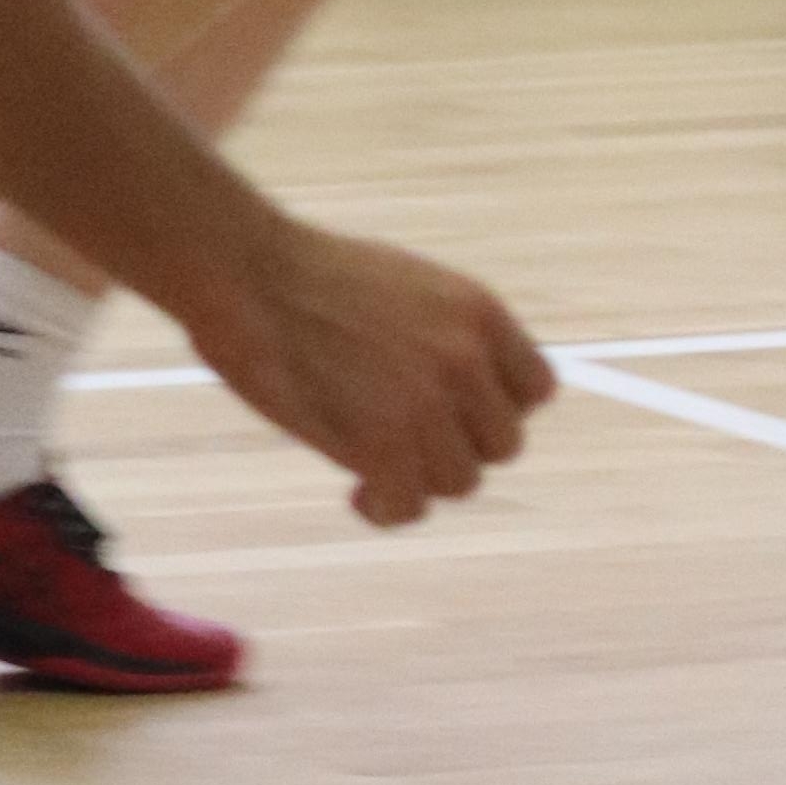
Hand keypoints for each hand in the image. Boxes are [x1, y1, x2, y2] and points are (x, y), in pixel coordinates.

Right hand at [179, 202, 556, 529]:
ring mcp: (427, 402)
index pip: (535, 389)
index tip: (458, 419)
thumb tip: (460, 397)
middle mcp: (465, 357)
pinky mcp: (384, 442)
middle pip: (503, 444)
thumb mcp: (409, 287)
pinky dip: (386, 509)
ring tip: (374, 469)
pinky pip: (409, 505)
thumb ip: (445, 338)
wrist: (250, 275)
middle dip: (457, 450)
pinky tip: (359, 495)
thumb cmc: (310, 278)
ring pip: (459, 480)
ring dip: (419, 481)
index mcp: (478, 312)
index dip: (496, 411)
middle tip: (407, 445)